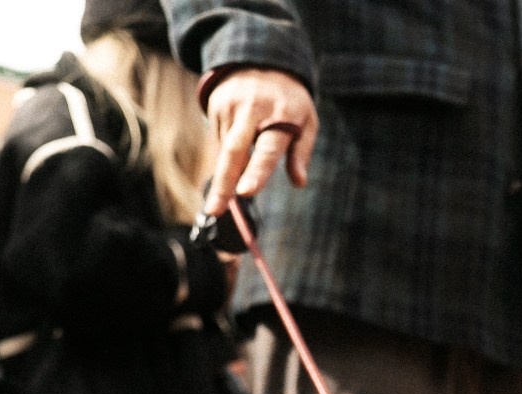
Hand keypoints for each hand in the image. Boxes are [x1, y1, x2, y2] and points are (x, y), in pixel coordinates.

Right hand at [204, 70, 317, 216]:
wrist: (261, 54)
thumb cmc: (290, 99)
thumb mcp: (307, 120)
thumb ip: (301, 151)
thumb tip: (299, 182)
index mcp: (280, 115)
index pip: (268, 149)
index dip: (257, 171)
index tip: (246, 192)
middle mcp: (252, 110)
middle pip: (233, 152)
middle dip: (223, 184)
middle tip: (214, 211)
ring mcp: (230, 106)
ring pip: (226, 151)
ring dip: (232, 168)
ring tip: (248, 150)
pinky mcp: (215, 105)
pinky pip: (220, 140)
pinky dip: (230, 150)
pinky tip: (241, 135)